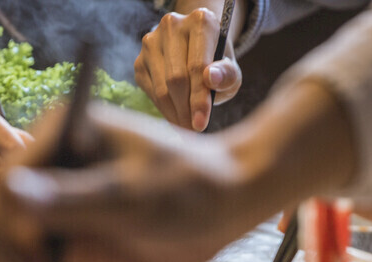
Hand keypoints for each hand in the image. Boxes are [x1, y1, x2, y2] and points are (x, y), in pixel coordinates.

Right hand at [0, 103, 267, 261]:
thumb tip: (10, 193)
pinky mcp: (76, 237)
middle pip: (2, 223)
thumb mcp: (130, 195)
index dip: (12, 230)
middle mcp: (51, 169)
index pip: (3, 186)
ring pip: (23, 256)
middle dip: (27, 261)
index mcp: (58, 137)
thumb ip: (70, 199)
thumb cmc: (189, 186)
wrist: (228, 204)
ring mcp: (62, 206)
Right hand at [135, 8, 242, 131]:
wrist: (196, 51)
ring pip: (161, 88)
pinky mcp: (140, 60)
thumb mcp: (231, 71)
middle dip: (186, 110)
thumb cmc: (217, 64)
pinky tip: (176, 117)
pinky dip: (164, 110)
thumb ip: (227, 75)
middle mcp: (172, 25)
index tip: (201, 124)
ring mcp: (152, 42)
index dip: (199, 98)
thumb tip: (211, 79)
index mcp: (201, 21)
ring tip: (187, 128)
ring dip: (175, 114)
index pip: (197, 65)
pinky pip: (150, 92)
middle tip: (194, 130)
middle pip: (176, 78)